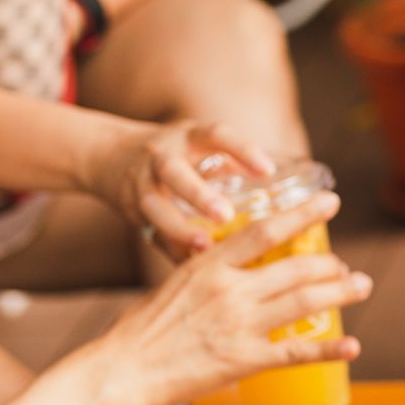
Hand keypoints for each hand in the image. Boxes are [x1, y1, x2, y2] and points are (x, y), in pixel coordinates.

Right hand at [82, 119, 276, 258]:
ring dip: (179, 229)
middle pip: (175, 173)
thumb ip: (237, 168)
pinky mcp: (131, 210)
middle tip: (225, 216)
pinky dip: (172, 251)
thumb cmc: (182, 158)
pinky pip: (151, 235)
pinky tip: (193, 270)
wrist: (110, 155)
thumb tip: (294, 203)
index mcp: (190, 138)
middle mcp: (162, 156)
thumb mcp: (206, 150)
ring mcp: (141, 183)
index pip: (217, 135)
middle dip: (198, 195)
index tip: (268, 171)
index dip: (242, 150)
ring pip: (154, 207)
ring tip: (205, 247)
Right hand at [92, 192, 371, 404]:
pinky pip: (297, 353)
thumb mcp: (175, 284)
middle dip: (330, 264)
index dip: (303, 214)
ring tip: (362, 286)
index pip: (266, 230)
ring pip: (305, 302)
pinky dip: (329, 349)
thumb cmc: (142, 329)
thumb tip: (236, 267)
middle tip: (348, 266)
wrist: (121, 370)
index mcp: (209, 265)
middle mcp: (230, 290)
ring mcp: (240, 325)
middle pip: (296, 267)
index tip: (331, 202)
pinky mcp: (244, 360)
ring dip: (340, 293)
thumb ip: (211, 275)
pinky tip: (353, 346)